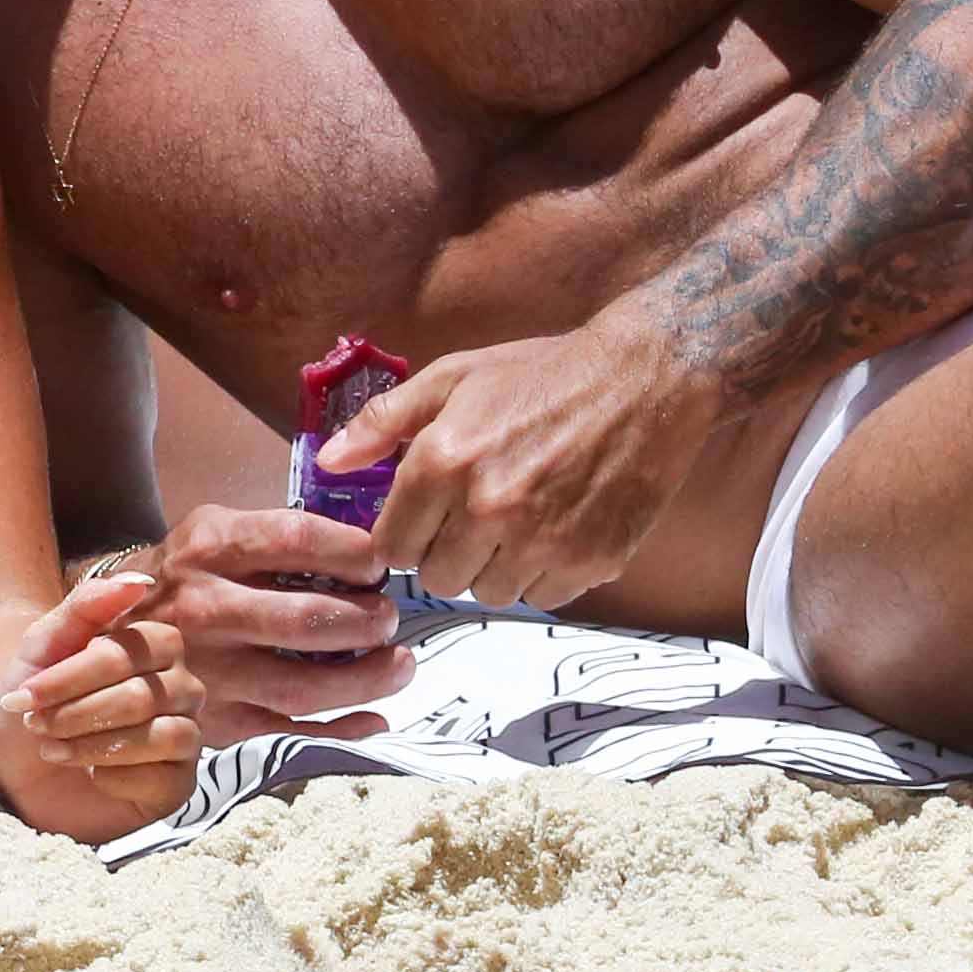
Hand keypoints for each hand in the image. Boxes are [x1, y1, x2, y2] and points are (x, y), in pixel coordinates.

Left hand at [0, 571, 206, 790]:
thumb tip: (138, 581)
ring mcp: (185, 735)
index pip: (129, 653)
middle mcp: (181, 686)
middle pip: (141, 697)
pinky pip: (164, 778)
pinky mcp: (179, 783)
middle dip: (76, 714)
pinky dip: (114, 777)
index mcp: (155, 646)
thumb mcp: (42, 648)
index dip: (73, 676)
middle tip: (37, 725)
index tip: (25, 695)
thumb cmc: (35, 703)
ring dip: (92, 746)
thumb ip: (86, 607)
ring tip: (54, 749)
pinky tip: (91, 776)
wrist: (15, 772)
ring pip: (160, 736)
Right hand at [128, 507, 417, 740]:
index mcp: (209, 548)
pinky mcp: (215, 721)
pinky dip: (341, 728)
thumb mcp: (208, 529)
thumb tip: (362, 549)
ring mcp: (209, 673)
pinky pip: (288, 731)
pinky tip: (375, 717)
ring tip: (400, 664)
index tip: (379, 563)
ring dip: (367, 679)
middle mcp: (206, 610)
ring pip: (303, 686)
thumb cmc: (178, 576)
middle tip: (390, 617)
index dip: (354, 552)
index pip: (299, 540)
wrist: (100, 634)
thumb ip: (273, 534)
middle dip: (368, 620)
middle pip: (307, 620)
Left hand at [332, 318, 734, 615]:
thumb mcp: (454, 377)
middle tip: (474, 517)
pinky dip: (545, 573)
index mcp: (443, 461)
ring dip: (496, 567)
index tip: (424, 520)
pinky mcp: (590, 561)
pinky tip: (558, 527)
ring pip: (490, 594)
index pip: (391, 546)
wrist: (645, 379)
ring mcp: (541, 540)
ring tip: (519, 519)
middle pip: (437, 579)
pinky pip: (544, 597)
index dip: (404, 535)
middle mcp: (487, 508)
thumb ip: (383, 422)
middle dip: (447, 553)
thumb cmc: (542, 374)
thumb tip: (327, 462)